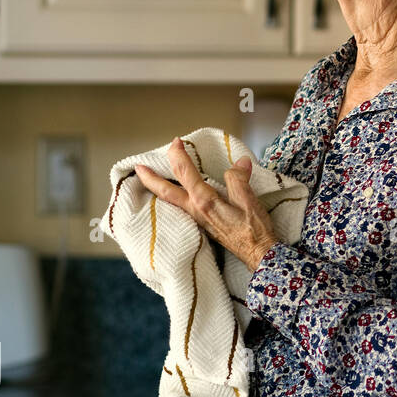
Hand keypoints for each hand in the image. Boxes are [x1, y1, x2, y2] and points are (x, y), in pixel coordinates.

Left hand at [134, 136, 277, 272]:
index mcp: (205, 201)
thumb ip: (239, 179)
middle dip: (150, 178)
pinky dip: (172, 199)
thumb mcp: (249, 200)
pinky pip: (181, 208)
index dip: (178, 155)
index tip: (176, 142)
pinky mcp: (203, 225)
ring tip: (150, 180)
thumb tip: (239, 162)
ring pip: (171, 201)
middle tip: (138, 167)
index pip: (185, 173)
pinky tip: (176, 197)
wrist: (258, 254)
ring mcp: (198, 219)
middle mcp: (196, 210)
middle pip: (166, 192)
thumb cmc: (254, 230)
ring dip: (158, 189)